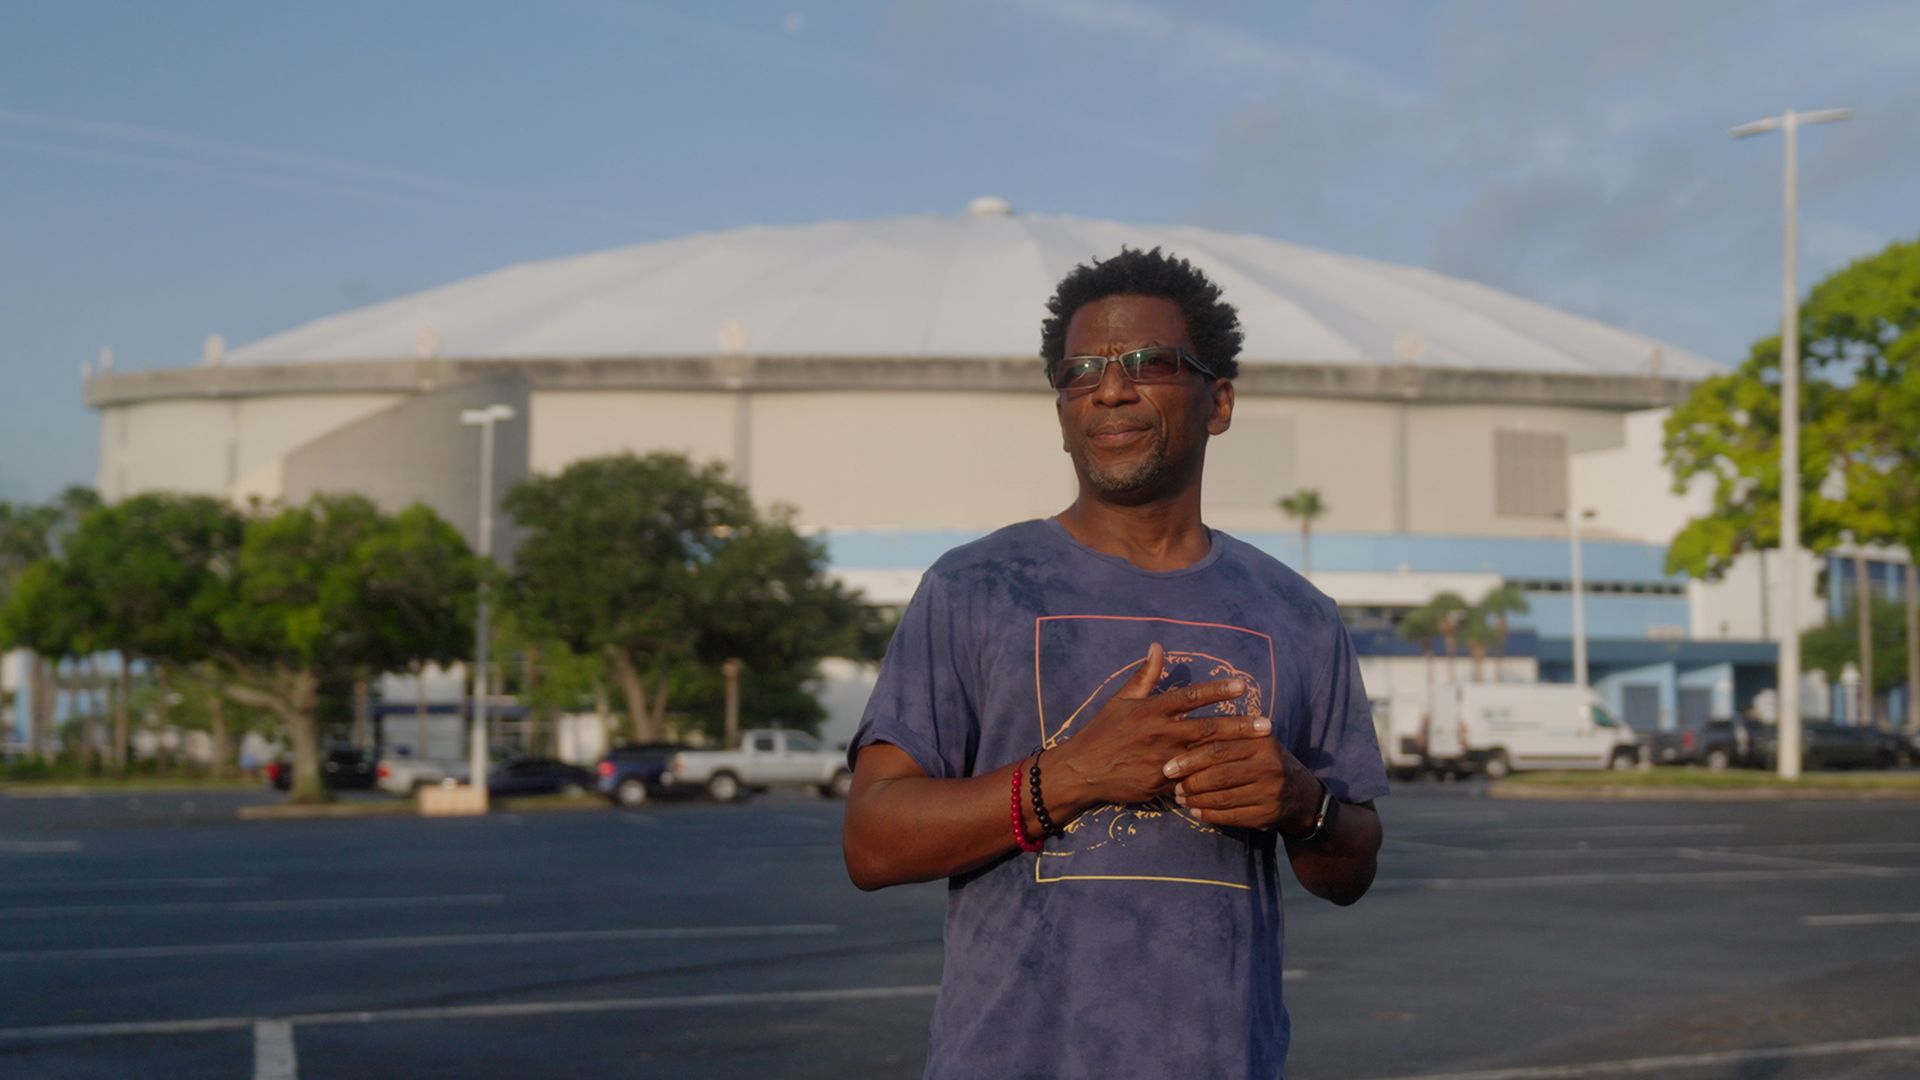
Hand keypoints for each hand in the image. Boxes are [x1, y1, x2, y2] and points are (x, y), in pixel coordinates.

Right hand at [1048, 642, 1270, 808]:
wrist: (1082, 770)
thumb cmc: (1103, 731)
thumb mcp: (1121, 700)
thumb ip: (1144, 676)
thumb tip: (1157, 647)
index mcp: (1152, 710)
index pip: (1191, 697)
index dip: (1217, 691)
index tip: (1242, 687)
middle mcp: (1160, 734)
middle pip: (1207, 728)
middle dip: (1240, 727)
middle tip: (1267, 725)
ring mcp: (1161, 761)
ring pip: (1205, 756)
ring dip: (1234, 753)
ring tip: (1260, 751)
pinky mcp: (1160, 785)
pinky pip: (1191, 782)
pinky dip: (1212, 780)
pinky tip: (1236, 780)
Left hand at [1164, 733, 1319, 832]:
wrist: (1302, 794)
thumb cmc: (1265, 762)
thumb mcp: (1253, 743)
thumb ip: (1225, 739)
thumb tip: (1180, 738)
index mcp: (1261, 742)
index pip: (1217, 750)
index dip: (1189, 760)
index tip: (1168, 768)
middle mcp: (1268, 765)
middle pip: (1219, 775)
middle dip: (1191, 783)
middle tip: (1174, 787)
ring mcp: (1270, 792)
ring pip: (1223, 798)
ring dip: (1197, 801)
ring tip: (1182, 799)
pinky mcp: (1269, 814)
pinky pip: (1232, 816)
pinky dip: (1210, 815)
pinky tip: (1197, 812)